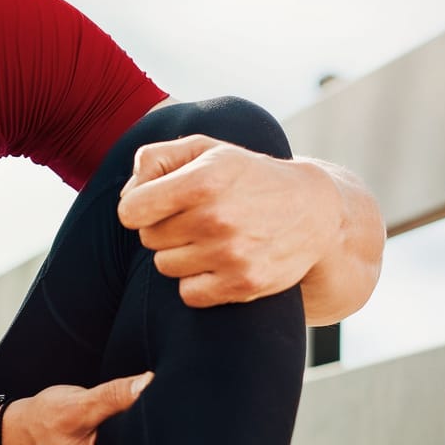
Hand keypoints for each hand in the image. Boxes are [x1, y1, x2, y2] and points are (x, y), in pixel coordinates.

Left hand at [116, 135, 339, 307]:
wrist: (314, 212)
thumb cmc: (247, 177)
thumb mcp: (207, 150)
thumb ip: (156, 158)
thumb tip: (130, 193)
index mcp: (205, 179)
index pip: (131, 210)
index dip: (139, 206)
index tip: (157, 203)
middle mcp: (217, 218)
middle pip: (148, 238)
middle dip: (164, 228)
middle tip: (196, 218)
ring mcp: (231, 254)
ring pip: (165, 266)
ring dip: (181, 255)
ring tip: (211, 238)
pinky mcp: (243, 285)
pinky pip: (188, 293)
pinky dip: (198, 282)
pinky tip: (219, 263)